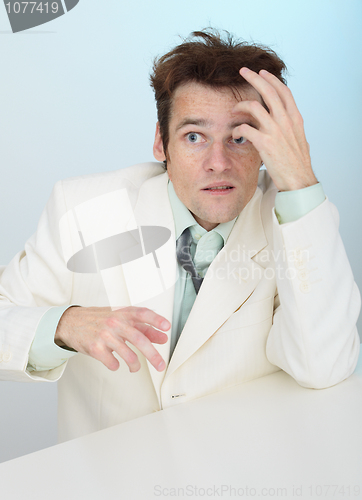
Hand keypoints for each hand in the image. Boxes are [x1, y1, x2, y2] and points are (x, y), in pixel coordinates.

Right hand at [55, 306, 169, 371]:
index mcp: (123, 313)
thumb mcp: (121, 318)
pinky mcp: (95, 348)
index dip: (156, 320)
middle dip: (152, 354)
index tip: (167, 327)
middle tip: (161, 365)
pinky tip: (115, 363)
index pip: (143, 313)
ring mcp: (104, 335)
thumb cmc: (100, 319)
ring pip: (127, 354)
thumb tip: (162, 338)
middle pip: (138, 338)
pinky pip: (112, 362)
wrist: (71, 322)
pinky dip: (116, 366)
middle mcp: (115, 322)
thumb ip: (142, 328)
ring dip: (135, 364)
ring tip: (135, 367)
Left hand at [232, 67, 317, 190]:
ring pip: (254, 106)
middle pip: (268, 91)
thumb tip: (280, 119)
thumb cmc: (297, 163)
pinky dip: (237, 129)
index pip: (283, 91)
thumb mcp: (297, 138)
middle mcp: (286, 120)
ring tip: (234, 109)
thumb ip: (289, 126)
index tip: (261, 72)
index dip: (271, 80)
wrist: (299, 180)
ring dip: (241, 105)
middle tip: (243, 71)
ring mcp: (275, 131)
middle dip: (254, 77)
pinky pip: (245, 128)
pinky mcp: (265, 142)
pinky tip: (235, 134)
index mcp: (295, 118)